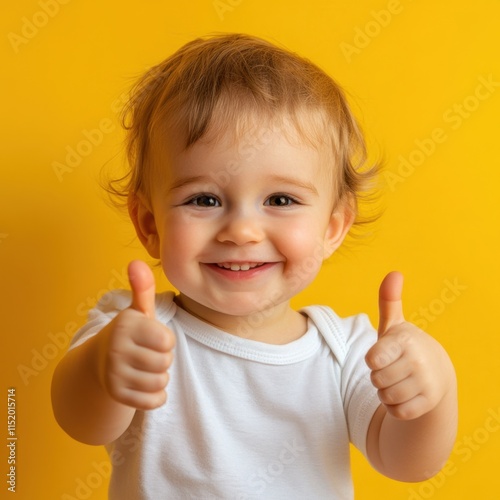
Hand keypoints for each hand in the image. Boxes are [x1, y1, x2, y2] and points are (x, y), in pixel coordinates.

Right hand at [97, 260, 174, 409]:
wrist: (101, 362)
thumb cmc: (130, 334)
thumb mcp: (138, 311)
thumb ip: (143, 288)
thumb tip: (136, 262)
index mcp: (126, 325)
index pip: (167, 340)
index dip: (165, 340)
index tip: (152, 337)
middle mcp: (116, 349)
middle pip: (165, 363)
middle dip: (163, 359)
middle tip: (148, 354)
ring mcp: (114, 374)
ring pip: (161, 383)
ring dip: (159, 377)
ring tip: (144, 367)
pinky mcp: (117, 396)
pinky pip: (155, 402)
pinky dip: (155, 396)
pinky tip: (143, 384)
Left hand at [365, 272, 453, 419]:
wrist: (436, 371)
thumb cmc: (404, 346)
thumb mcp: (394, 324)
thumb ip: (388, 300)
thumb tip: (394, 273)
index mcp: (404, 341)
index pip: (373, 359)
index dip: (372, 359)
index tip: (381, 355)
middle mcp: (417, 362)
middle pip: (376, 380)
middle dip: (377, 376)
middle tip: (390, 368)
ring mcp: (425, 384)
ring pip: (385, 397)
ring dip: (384, 392)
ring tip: (395, 380)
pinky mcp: (428, 403)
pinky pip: (397, 412)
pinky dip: (394, 407)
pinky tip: (403, 394)